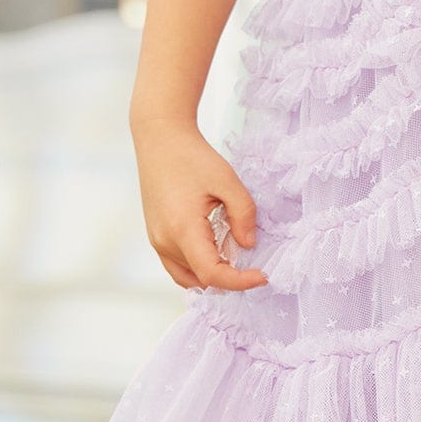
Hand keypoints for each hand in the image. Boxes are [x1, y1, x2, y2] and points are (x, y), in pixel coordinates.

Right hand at [130, 115, 268, 290]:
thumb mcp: (227, 180)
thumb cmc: (192, 156)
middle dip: (230, 278)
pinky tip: (217, 251)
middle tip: (255, 265)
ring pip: (187, 277)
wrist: (160, 140)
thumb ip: (243, 214)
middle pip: (200, 279)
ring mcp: (157, 241)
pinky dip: (198, 268)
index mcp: (182, 230)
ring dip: (213, 275)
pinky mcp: (156, 236)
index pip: (212, 274)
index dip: (240, 281)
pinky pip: (177, 266)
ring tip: (236, 257)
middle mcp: (165, 242)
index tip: (263, 276)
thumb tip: (249, 245)